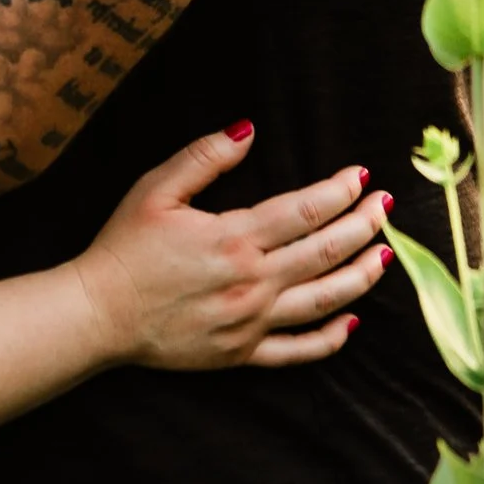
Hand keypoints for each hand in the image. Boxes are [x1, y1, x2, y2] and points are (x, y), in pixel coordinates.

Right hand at [69, 125, 389, 370]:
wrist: (98, 314)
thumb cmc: (124, 247)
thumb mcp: (155, 189)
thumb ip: (204, 157)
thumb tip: (248, 130)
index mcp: (234, 238)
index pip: (305, 210)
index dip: (339, 191)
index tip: (360, 176)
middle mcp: (252, 282)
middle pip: (325, 253)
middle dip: (363, 226)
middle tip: (386, 207)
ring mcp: (251, 322)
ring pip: (324, 300)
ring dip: (361, 276)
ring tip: (386, 256)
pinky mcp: (241, 353)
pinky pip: (298, 351)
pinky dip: (331, 338)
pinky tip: (351, 322)